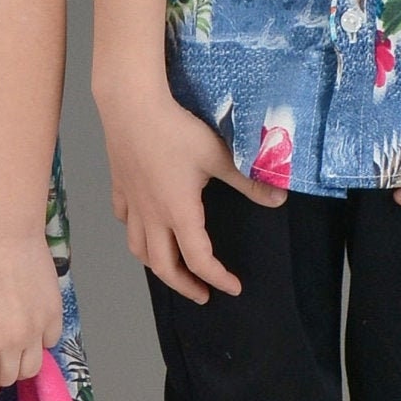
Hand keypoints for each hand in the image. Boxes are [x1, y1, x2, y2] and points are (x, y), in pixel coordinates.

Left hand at [0, 226, 64, 398]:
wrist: (4, 232)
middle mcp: (12, 340)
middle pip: (10, 378)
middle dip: (0, 368)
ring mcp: (37, 327)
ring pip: (33, 367)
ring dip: (21, 359)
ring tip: (13, 338)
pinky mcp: (55, 313)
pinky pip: (50, 342)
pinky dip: (40, 338)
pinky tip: (30, 320)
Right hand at [97, 78, 280, 302]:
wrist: (132, 106)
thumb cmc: (177, 131)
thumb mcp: (219, 156)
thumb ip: (248, 181)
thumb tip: (281, 198)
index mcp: (179, 213)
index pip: (199, 260)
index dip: (218, 278)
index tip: (234, 287)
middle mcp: (153, 216)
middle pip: (164, 266)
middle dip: (184, 286)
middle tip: (202, 293)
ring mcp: (133, 202)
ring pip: (139, 249)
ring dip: (156, 265)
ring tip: (171, 268)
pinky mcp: (120, 186)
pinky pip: (124, 220)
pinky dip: (136, 232)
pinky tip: (143, 226)